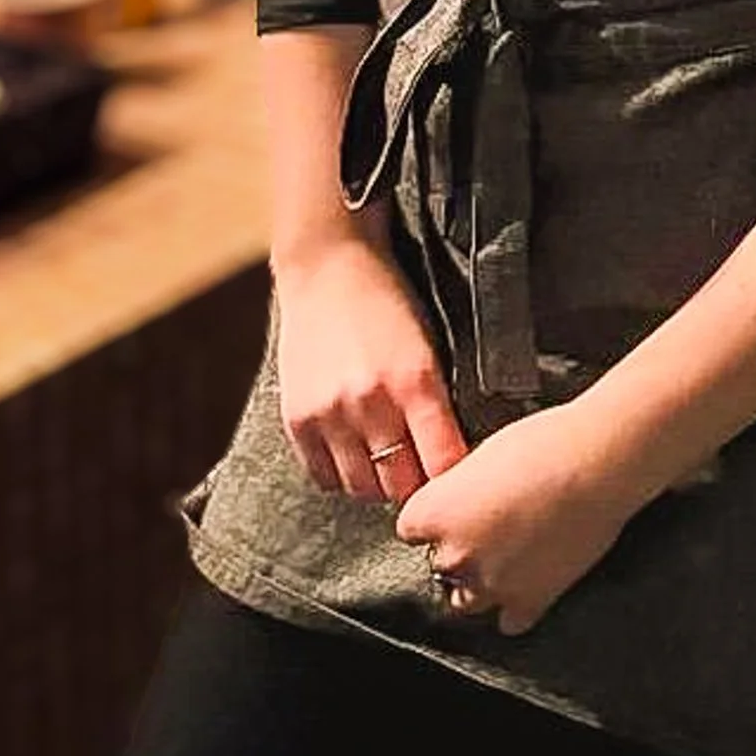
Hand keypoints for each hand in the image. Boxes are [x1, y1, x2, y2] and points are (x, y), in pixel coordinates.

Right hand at [275, 229, 468, 503]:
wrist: (328, 268)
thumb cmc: (390, 304)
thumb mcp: (429, 346)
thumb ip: (436, 402)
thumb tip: (450, 461)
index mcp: (416, 381)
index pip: (443, 463)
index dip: (453, 479)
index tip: (457, 478)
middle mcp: (372, 403)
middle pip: (402, 485)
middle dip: (415, 483)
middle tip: (418, 470)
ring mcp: (330, 414)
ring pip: (362, 488)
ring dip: (378, 482)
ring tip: (385, 461)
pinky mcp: (298, 419)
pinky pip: (325, 477)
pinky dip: (342, 474)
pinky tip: (353, 453)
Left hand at [392, 399, 644, 636]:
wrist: (599, 459)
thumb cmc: (549, 442)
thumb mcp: (485, 452)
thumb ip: (462, 488)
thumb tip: (466, 500)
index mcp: (435, 512)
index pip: (411, 529)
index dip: (438, 517)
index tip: (455, 510)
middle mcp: (455, 554)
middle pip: (440, 565)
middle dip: (461, 550)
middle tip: (491, 527)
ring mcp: (492, 583)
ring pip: (467, 600)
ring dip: (483, 581)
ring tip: (508, 556)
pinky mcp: (531, 600)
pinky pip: (510, 621)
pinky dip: (518, 605)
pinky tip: (530, 580)